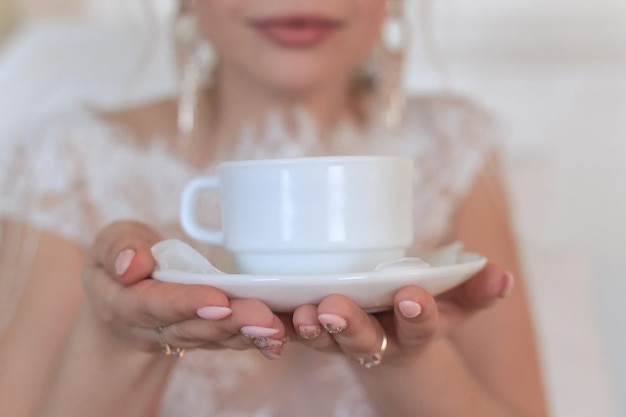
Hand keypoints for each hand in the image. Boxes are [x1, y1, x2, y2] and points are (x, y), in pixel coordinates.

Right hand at [82, 221, 286, 358]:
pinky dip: (255, 339)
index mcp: (123, 304)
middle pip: (193, 328)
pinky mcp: (203, 337)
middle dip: (231, 322)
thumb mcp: (108, 243)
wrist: (122, 298)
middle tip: (264, 317)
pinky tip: (282, 337)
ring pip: (215, 338)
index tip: (217, 300)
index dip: (186, 303)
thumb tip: (132, 264)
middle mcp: (152, 329)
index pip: (154, 305)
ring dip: (248, 334)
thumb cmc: (120, 260)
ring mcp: (180, 336)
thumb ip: (117, 249)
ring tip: (279, 327)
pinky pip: (228, 340)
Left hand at [291, 263, 513, 365]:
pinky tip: (260, 312)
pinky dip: (277, 326)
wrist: (388, 346)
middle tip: (333, 309)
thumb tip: (502, 276)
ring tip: (299, 313)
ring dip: (309, 329)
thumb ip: (476, 291)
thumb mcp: (453, 307)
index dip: (417, 316)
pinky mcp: (309, 332)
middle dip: (349, 326)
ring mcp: (339, 340)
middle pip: (361, 338)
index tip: (411, 297)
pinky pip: (289, 331)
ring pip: (321, 340)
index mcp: (410, 333)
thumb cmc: (417, 315)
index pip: (418, 328)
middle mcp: (374, 340)